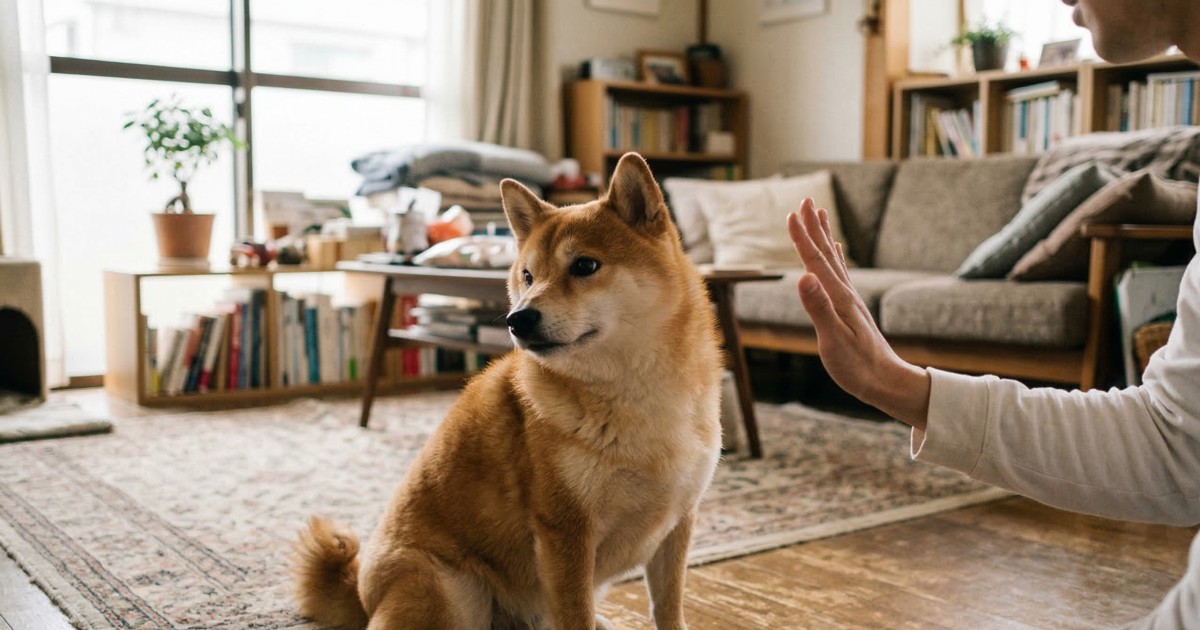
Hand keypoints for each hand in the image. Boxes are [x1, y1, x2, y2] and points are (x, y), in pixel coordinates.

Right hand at [786, 199, 930, 428]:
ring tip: (820, 216)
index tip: (792, 213)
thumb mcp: (833, 340)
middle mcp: (845, 293)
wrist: (886, 381)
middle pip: (826, 253)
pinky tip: (834, 253)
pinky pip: (840, 274)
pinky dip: (834, 258)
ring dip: (824, 237)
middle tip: (807, 201)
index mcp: (838, 298)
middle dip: (815, 227)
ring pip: (833, 260)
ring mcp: (850, 300)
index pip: (815, 262)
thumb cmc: (857, 366)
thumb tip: (802, 276)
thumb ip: (818, 307)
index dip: (802, 237)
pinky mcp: (851, 309)